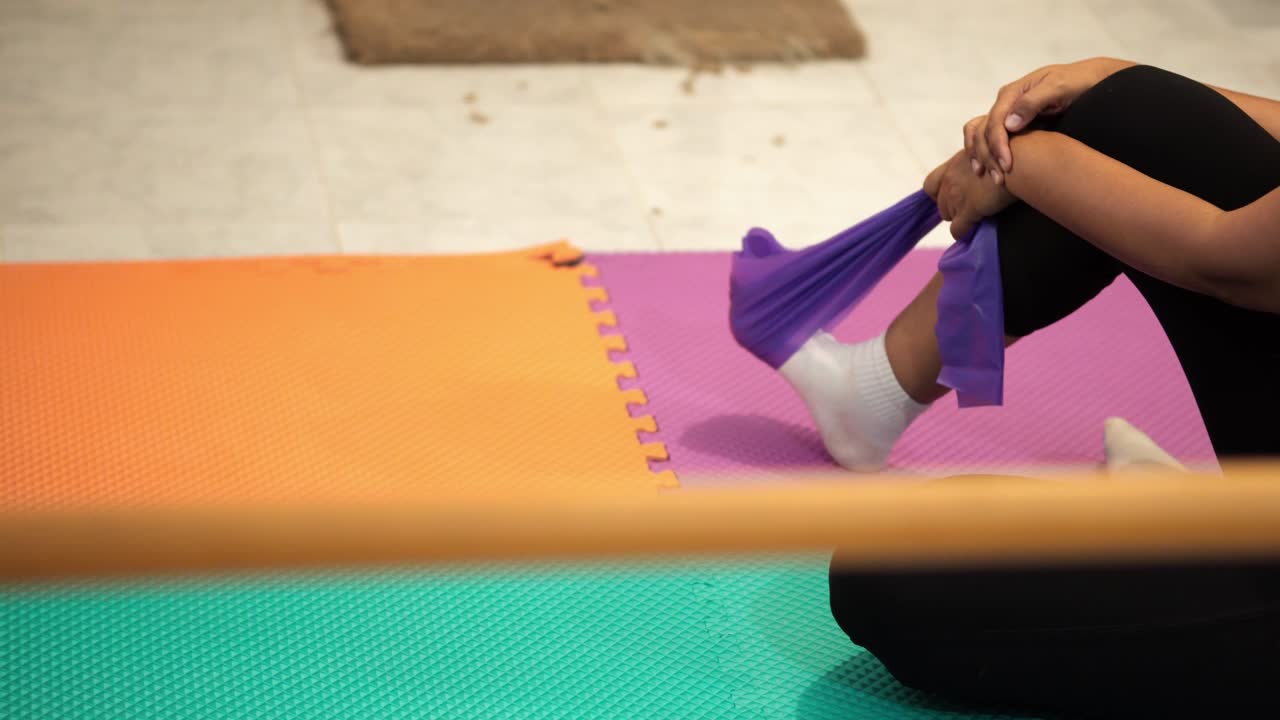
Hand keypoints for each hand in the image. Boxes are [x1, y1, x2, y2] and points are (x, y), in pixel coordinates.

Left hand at [924, 151, 1014, 239]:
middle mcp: (950, 179)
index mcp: (953, 164)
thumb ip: (975, 162)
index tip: (951, 196)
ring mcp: (957, 195)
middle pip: (939, 203)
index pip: (930, 184)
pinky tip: (971, 230)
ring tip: (975, 216)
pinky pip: (956, 229)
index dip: (938, 193)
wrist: (1018, 161)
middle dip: (951, 207)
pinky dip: (962, 232)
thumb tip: (979, 172)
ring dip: (959, 217)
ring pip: (948, 216)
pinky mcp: (969, 210)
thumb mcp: (985, 151)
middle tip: (968, 208)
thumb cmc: (1009, 152)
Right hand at [966, 57, 1133, 181]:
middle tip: (999, 179)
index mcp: (1013, 92)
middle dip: (989, 156)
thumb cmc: (1077, 82)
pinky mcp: (1011, 123)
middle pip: (985, 131)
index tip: (1007, 165)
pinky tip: (984, 169)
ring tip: (991, 178)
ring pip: (981, 136)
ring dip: (982, 157)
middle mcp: (1005, 102)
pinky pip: (988, 138)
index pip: (996, 121)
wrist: (1089, 79)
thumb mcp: (1059, 87)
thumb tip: (1009, 124)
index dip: (998, 144)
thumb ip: (1034, 101)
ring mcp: (1007, 113)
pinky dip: (983, 153)